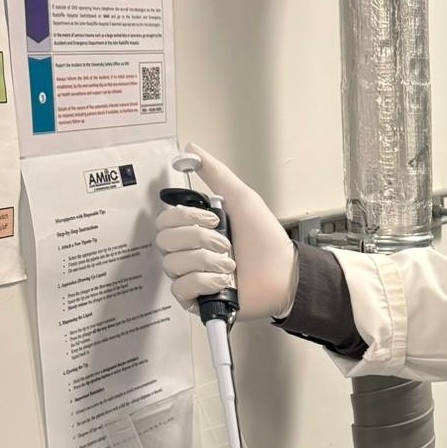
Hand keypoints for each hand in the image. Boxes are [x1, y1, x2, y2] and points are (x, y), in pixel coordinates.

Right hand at [154, 143, 297, 319]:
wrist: (282, 271)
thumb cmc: (264, 237)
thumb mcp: (240, 197)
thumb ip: (215, 173)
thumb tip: (190, 148)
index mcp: (194, 228)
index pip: (164, 220)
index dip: (185, 218)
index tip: (214, 219)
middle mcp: (188, 251)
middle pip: (164, 241)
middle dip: (197, 239)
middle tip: (225, 243)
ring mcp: (190, 275)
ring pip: (171, 263)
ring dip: (206, 261)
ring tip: (230, 264)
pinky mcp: (194, 299)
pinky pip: (180, 288)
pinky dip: (203, 282)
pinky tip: (223, 281)